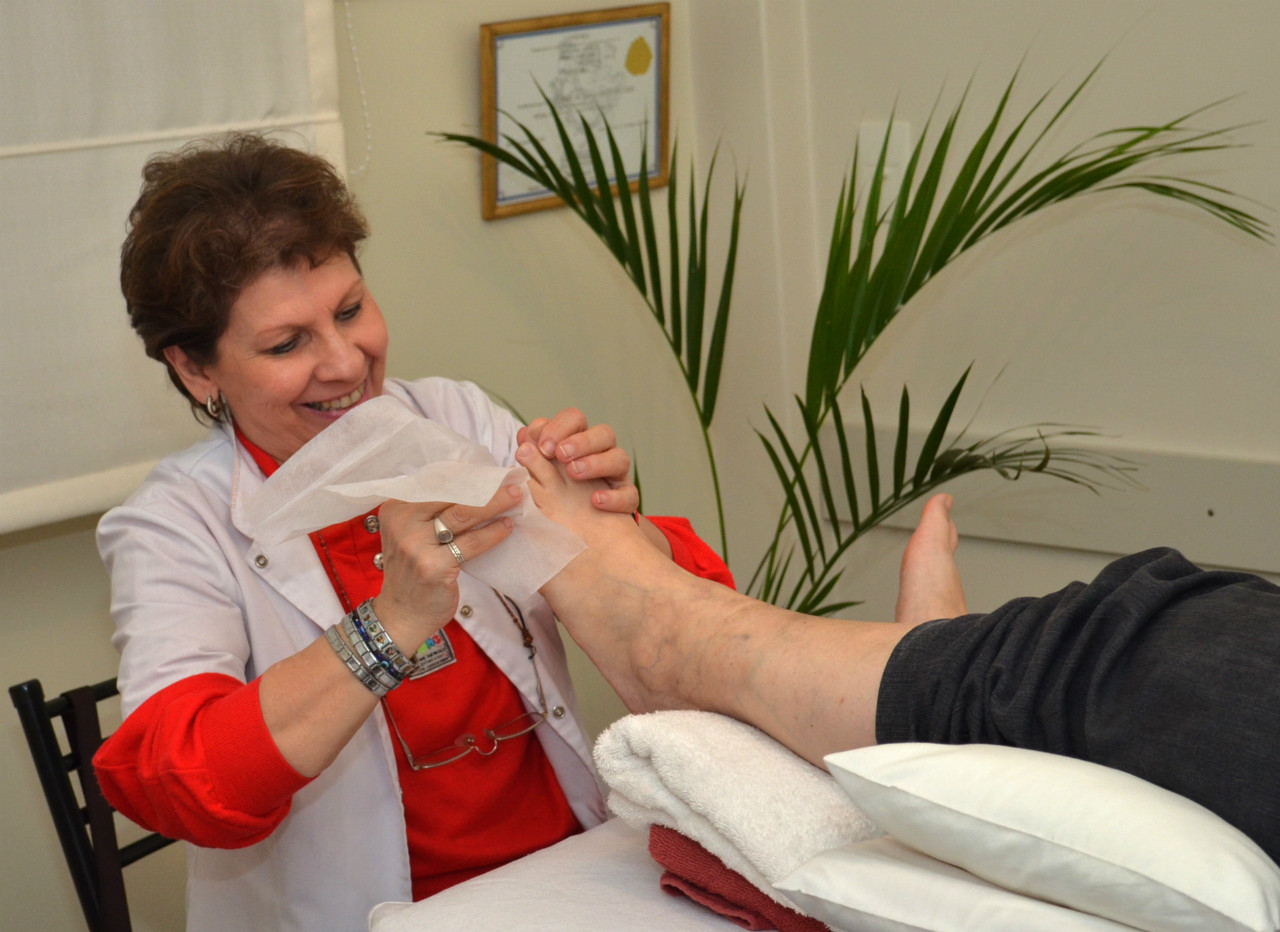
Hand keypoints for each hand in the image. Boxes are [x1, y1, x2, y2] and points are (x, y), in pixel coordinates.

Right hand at [372, 485, 519, 651]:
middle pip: (452, 495)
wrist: (402, 614)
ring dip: (494, 504)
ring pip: (464, 515)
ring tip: (516, 497)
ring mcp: (416, 546)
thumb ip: (435, 511)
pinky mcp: (434, 567)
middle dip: (486, 486)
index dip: (468, 475)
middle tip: (512, 479)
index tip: (493, 471)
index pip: (437, 483)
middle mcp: (402, 523)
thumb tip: (478, 485)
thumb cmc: (415, 569)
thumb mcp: (415, 534)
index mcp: (396, 508)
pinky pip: (471, 544)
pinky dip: (493, 533)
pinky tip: (507, 527)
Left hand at [519, 408, 638, 513]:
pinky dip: (614, 497)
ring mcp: (616, 477)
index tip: (543, 446)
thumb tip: (522, 435)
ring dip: (597, 463)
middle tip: (560, 454)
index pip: (575, 420)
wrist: (573, 534)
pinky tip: (595, 501)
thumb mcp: (537, 478)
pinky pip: (629, 494)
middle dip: (581, 441)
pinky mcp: (626, 500)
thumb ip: (532, 458)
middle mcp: (601, 454)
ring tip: (574, 473)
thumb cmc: (552, 500)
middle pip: (603, 433)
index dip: (559, 427)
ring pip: (620, 458)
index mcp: (577, 442)